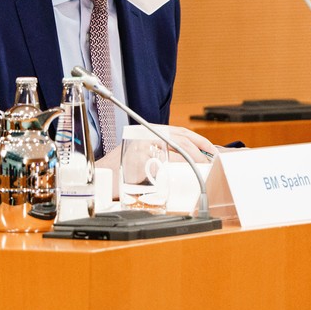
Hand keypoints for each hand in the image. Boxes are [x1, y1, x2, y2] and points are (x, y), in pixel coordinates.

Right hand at [95, 125, 214, 198]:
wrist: (99, 178)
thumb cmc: (120, 170)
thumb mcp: (141, 153)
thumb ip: (161, 152)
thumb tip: (189, 159)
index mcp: (150, 131)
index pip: (180, 132)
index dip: (199, 140)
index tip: (212, 150)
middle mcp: (147, 135)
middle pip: (182, 139)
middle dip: (201, 151)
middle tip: (211, 163)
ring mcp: (144, 146)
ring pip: (178, 149)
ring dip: (194, 160)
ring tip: (203, 169)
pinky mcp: (140, 160)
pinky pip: (167, 163)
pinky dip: (180, 168)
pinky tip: (187, 175)